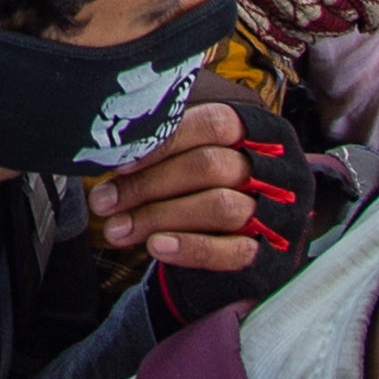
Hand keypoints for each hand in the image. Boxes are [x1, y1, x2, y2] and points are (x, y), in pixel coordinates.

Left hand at [79, 90, 266, 272]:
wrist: (245, 243)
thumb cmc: (211, 191)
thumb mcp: (198, 160)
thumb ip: (169, 150)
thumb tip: (109, 155)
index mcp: (257, 133)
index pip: (214, 124)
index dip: (165, 141)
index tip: (119, 161)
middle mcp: (271, 169)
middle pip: (210, 166)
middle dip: (149, 184)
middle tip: (104, 201)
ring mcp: (274, 212)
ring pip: (218, 206)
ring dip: (158, 217)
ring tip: (117, 229)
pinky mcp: (269, 254)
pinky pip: (232, 251)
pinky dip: (190, 247)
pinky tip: (156, 246)